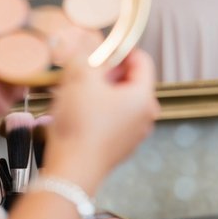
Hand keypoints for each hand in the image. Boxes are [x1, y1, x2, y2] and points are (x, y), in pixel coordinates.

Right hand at [45, 49, 158, 184]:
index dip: (120, 51)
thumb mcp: (80, 79)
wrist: (71, 171)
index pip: (142, 61)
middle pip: (131, 81)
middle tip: (84, 72)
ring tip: (76, 92)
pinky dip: (99, 110)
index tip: (99, 51)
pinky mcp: (120, 147)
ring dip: (100, 91)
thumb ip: (87, 56)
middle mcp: (146, 116)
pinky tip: (77, 113)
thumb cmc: (80, 125)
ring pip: (120, 100)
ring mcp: (135, 134)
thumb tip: (89, 47)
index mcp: (144, 97)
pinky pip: (113, 118)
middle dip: (108, 72)